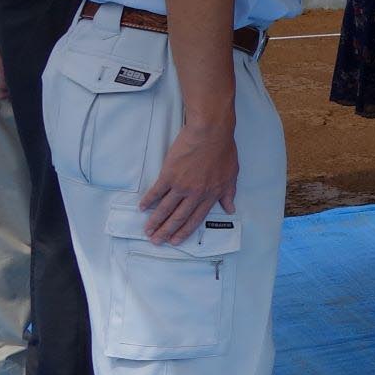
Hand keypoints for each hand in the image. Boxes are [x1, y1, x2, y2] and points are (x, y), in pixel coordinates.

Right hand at [141, 119, 239, 244]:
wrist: (211, 132)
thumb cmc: (224, 150)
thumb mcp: (232, 174)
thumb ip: (229, 193)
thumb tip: (230, 208)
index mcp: (211, 195)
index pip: (196, 219)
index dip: (185, 232)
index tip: (176, 241)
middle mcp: (196, 194)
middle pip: (179, 218)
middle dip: (167, 232)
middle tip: (156, 241)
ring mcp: (182, 185)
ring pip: (166, 208)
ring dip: (155, 221)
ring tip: (147, 230)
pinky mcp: (169, 174)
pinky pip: (157, 191)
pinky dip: (149, 200)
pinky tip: (142, 208)